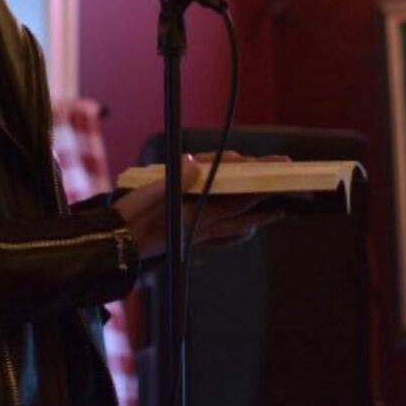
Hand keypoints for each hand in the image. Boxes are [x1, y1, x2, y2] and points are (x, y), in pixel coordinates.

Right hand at [113, 152, 286, 256]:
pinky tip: (242, 233)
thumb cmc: (131, 217)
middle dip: (268, 205)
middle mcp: (203, 226)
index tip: (278, 175)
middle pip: (244, 214)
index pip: (238, 196)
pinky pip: (222, 239)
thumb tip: (195, 160)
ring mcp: (197, 235)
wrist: (116, 245)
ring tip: (274, 214)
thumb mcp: (151, 191)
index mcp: (198, 212)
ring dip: (257, 220)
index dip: (260, 185)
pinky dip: (237, 234)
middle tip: (290, 199)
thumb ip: (176, 176)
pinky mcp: (188, 240)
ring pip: (236, 228)